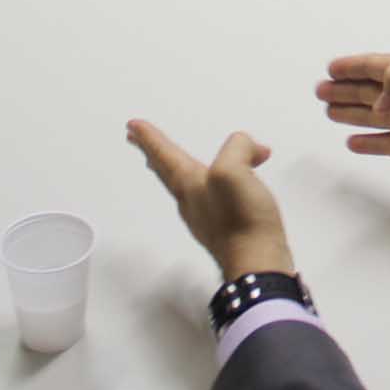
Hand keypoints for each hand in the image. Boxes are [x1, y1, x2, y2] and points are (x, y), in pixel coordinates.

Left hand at [126, 120, 295, 280]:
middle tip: (136, 139)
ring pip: (185, 183)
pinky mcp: (222, 226)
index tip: (132, 124)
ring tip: (172, 158)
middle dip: (153, 152)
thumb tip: (250, 150)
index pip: (164, 154)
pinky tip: (224, 182)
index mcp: (189, 183)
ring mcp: (205, 215)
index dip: (149, 137)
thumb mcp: (232, 172)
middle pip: (166, 170)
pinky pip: (210, 194)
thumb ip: (236, 149)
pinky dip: (212, 180)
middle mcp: (191, 200)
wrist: (256, 264)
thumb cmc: (240, 220)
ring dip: (176, 166)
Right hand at [316, 50, 389, 176]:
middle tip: (320, 90)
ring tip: (329, 110)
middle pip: (367, 91)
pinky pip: (382, 143)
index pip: (374, 66)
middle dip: (343, 90)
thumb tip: (379, 102)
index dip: (352, 66)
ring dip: (349, 113)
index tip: (331, 67)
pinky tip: (352, 141)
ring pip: (370, 116)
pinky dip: (366, 142)